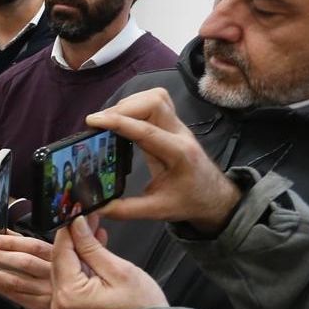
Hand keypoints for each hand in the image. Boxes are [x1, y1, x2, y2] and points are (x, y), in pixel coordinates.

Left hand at [0, 233, 64, 308]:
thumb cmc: (66, 279)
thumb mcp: (57, 258)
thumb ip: (31, 245)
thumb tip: (7, 232)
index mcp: (58, 258)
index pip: (33, 246)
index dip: (11, 242)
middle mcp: (53, 274)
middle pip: (23, 262)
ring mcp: (46, 291)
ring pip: (15, 280)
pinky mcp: (39, 306)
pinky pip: (13, 295)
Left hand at [50, 216, 167, 308]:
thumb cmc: (141, 308)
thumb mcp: (118, 271)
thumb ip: (92, 247)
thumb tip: (77, 224)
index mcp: (69, 295)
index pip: (61, 252)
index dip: (69, 229)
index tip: (76, 211)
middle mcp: (60, 302)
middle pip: (61, 260)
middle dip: (75, 237)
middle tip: (88, 218)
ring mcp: (64, 306)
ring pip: (67, 267)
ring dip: (80, 248)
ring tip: (95, 228)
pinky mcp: (72, 306)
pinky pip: (73, 278)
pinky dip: (83, 263)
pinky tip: (94, 246)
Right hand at [87, 88, 240, 232]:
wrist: (215, 197)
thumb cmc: (190, 201)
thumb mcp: (158, 211)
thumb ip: (126, 210)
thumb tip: (97, 208)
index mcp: (178, 154)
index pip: (146, 130)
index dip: (118, 122)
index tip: (93, 121)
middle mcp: (180, 134)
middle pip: (153, 103)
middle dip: (122, 109)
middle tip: (100, 125)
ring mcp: (178, 126)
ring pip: (155, 97)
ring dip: (129, 104)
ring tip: (109, 121)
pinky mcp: (173, 123)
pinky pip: (156, 101)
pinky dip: (136, 104)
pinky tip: (124, 120)